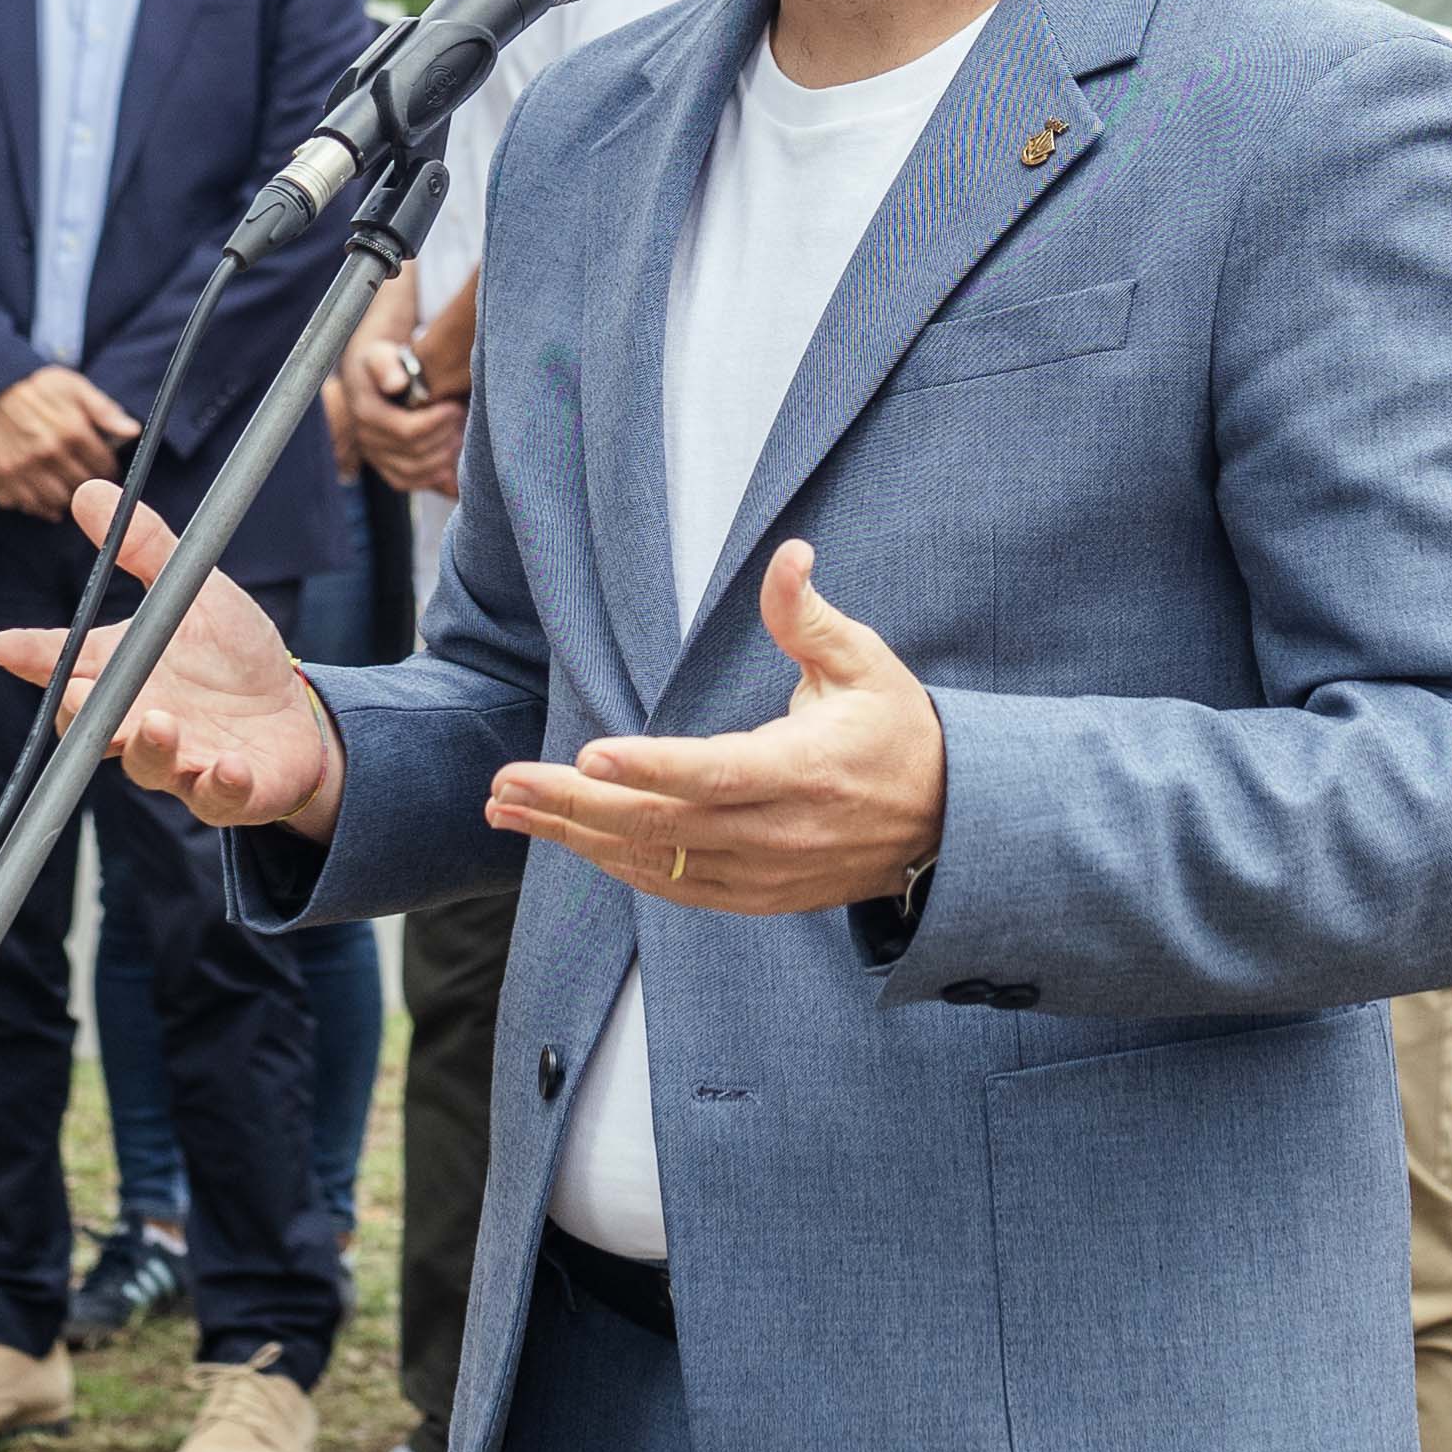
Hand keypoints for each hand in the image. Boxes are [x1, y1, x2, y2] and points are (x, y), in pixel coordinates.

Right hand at [0, 366, 133, 515]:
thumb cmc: (39, 385)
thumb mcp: (76, 387)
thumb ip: (106, 411)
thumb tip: (133, 431)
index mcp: (73, 431)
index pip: (104, 466)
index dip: (109, 469)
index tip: (106, 468)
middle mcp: (51, 452)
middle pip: (84, 486)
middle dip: (92, 485)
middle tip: (91, 480)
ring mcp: (26, 465)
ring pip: (60, 500)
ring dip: (70, 498)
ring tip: (72, 489)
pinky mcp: (6, 474)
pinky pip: (31, 503)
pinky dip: (44, 507)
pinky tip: (52, 502)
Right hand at [0, 479, 337, 834]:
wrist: (297, 717)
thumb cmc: (232, 658)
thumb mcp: (196, 593)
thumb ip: (146, 550)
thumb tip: (87, 492)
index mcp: (127, 672)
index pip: (67, 664)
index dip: (34, 657)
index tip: (3, 645)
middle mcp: (141, 720)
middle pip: (91, 727)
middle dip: (80, 714)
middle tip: (76, 694)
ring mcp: (181, 762)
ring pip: (148, 767)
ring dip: (149, 748)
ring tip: (159, 722)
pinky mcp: (227, 794)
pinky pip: (215, 798)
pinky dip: (220, 784)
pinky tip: (229, 765)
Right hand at [333, 329, 465, 499]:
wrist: (368, 377)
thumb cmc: (380, 363)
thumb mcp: (379, 356)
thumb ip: (386, 366)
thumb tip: (397, 383)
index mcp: (367, 414)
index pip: (406, 430)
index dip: (436, 422)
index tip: (455, 406)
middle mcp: (367, 440)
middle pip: (413, 453)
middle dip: (444, 438)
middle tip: (463, 420)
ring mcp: (374, 456)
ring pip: (411, 472)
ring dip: (442, 459)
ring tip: (460, 438)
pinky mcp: (384, 466)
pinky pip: (406, 482)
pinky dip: (431, 479)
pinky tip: (452, 467)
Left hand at [488, 539, 945, 917]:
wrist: (948, 825)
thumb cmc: (900, 732)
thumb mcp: (866, 662)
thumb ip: (809, 617)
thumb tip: (788, 555)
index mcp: (804, 768)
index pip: (715, 773)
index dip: (650, 767)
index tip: (587, 753)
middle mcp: (778, 831)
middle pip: (663, 824)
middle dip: (574, 804)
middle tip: (504, 783)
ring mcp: (765, 872)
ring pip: (656, 862)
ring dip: (575, 837)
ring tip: (507, 809)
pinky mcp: (757, 896)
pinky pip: (675, 887)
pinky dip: (616, 865)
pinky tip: (568, 841)